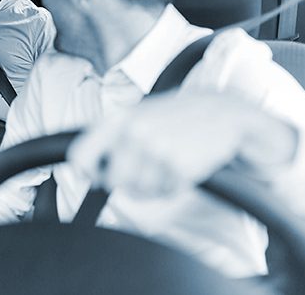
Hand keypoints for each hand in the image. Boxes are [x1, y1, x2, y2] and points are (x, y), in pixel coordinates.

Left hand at [67, 92, 297, 197]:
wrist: (224, 112)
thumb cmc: (177, 116)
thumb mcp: (138, 114)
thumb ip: (111, 136)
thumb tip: (83, 167)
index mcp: (118, 118)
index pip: (80, 155)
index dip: (86, 172)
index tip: (97, 177)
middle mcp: (133, 132)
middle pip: (112, 182)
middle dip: (128, 183)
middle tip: (147, 172)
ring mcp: (156, 149)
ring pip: (138, 191)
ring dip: (153, 186)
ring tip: (168, 164)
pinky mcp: (178, 166)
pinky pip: (165, 192)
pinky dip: (174, 187)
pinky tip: (183, 167)